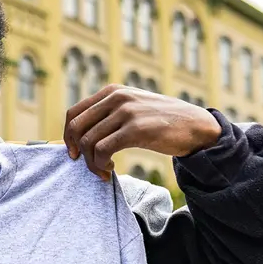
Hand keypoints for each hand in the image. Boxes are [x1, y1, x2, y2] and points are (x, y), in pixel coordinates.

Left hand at [63, 85, 221, 180]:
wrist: (195, 126)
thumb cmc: (162, 122)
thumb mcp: (133, 108)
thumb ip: (109, 113)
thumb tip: (82, 134)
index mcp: (112, 92)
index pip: (74, 113)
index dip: (68, 136)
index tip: (75, 153)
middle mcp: (116, 98)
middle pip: (77, 128)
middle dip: (76, 150)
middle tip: (87, 165)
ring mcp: (126, 112)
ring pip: (89, 142)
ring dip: (91, 163)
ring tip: (103, 171)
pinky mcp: (136, 129)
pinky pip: (103, 150)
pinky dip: (101, 165)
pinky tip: (110, 170)